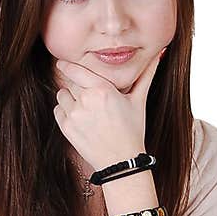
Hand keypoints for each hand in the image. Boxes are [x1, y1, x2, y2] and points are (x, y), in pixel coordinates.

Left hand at [52, 47, 165, 171]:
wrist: (121, 161)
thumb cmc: (132, 131)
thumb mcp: (139, 101)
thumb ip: (146, 75)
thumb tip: (158, 54)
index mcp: (102, 89)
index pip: (75, 69)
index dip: (67, 65)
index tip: (62, 63)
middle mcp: (85, 100)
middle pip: (70, 83)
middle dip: (77, 87)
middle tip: (89, 97)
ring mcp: (74, 115)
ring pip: (62, 96)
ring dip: (69, 99)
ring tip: (85, 109)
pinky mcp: (66, 128)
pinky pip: (58, 111)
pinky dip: (65, 113)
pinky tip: (80, 120)